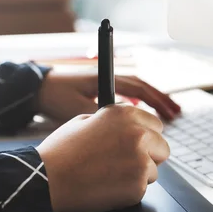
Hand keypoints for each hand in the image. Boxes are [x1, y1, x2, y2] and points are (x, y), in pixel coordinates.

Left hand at [36, 68, 180, 122]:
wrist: (35, 89)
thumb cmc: (55, 97)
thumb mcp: (78, 110)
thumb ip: (102, 118)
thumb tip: (125, 130)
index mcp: (106, 81)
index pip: (139, 88)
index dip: (157, 99)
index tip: (170, 111)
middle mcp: (108, 80)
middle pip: (142, 88)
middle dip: (161, 100)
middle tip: (177, 112)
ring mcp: (104, 85)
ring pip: (136, 91)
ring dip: (152, 102)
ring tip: (167, 113)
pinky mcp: (99, 93)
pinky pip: (126, 96)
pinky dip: (139, 105)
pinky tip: (143, 117)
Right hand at [37, 105, 169, 211]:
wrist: (47, 180)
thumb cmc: (61, 152)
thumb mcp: (85, 119)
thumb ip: (113, 120)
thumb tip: (129, 124)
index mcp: (126, 114)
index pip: (156, 124)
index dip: (146, 136)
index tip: (138, 144)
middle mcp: (138, 133)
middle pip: (162, 147)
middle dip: (148, 155)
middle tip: (125, 164)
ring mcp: (140, 159)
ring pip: (154, 169)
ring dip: (138, 175)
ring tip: (111, 176)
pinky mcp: (138, 184)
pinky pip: (142, 189)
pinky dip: (129, 192)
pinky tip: (108, 187)